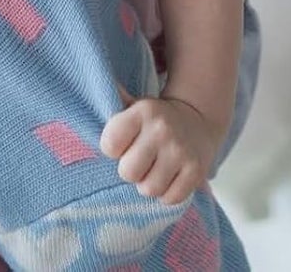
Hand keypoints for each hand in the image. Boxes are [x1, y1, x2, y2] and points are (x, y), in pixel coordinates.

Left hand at [98, 94, 222, 205]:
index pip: (109, 144)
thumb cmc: (154, 120)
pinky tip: (170, 176)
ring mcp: (181, 151)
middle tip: (140, 160)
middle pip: (127, 172)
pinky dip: (168, 193)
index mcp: (143, 111)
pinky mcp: (196, 171)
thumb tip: (92, 90)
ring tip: (155, 168)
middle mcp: (162, 129)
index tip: (123, 145)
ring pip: (149, 189)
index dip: (113, 149)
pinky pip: (170, 199)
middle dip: (131, 171)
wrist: (197, 120)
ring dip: (149, 184)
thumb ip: (112, 105)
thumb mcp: (134, 107)